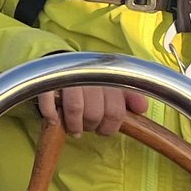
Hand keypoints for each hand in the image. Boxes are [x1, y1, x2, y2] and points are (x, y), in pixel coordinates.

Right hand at [35, 85, 152, 135]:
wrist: (60, 60)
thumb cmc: (90, 79)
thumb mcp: (113, 85)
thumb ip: (130, 96)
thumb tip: (142, 109)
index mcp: (108, 79)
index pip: (115, 112)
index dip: (110, 126)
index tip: (103, 129)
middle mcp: (90, 77)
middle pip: (95, 113)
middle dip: (91, 126)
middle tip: (87, 127)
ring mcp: (68, 79)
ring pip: (75, 109)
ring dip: (73, 125)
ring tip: (73, 129)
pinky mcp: (48, 82)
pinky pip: (49, 102)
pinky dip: (51, 114)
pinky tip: (54, 120)